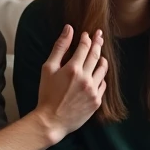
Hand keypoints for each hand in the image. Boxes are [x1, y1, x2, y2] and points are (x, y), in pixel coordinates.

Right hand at [36, 26, 107, 141]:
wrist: (51, 121)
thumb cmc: (47, 94)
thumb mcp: (48, 68)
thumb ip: (59, 48)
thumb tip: (69, 29)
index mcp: (73, 69)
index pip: (85, 47)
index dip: (86, 38)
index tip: (87, 34)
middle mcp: (86, 78)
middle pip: (96, 55)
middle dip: (98, 43)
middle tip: (100, 35)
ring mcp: (93, 90)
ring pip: (103, 69)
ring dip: (102, 59)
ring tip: (101, 55)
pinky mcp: (97, 101)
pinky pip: (103, 84)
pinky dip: (101, 77)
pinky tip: (97, 74)